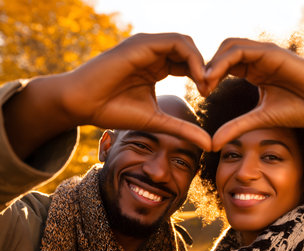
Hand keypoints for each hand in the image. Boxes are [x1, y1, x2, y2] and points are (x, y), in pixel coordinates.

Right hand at [5, 33, 211, 157]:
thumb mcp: (158, 121)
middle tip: (209, 90)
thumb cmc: (114, 110)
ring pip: (186, 43)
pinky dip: (191, 58)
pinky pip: (175, 43)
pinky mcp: (141, 44)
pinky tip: (196, 78)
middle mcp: (153, 52)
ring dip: (201, 62)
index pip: (189, 63)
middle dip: (206, 68)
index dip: (203, 77)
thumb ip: (184, 129)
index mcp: (157, 66)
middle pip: (190, 51)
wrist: (82, 104)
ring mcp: (147, 46)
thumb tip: (210, 144)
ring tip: (204, 85)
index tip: (208, 95)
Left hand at [204, 38, 303, 150]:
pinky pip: (241, 50)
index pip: (223, 66)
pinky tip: (214, 78)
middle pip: (222, 53)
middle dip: (207, 68)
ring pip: (229, 47)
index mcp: (253, 71)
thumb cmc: (301, 108)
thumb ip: (236, 126)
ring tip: (205, 84)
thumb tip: (212, 142)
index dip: (209, 78)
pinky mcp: (271, 53)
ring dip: (213, 63)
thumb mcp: (261, 119)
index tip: (202, 95)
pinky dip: (223, 61)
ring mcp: (264, 54)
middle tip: (201, 89)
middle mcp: (257, 59)